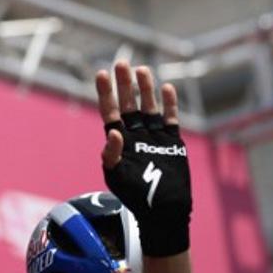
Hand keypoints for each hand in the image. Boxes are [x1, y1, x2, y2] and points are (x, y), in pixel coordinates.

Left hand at [96, 62, 191, 256]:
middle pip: (128, 103)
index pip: (109, 110)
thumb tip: (113, 133)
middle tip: (122, 63)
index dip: (105, 92)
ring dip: (146, 89)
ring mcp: (154, 135)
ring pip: (149, 106)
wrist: (162, 208)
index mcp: (118, 139)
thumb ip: (112, 154)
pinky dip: (169, 104)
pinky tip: (166, 87)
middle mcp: (135, 133)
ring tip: (142, 70)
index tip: (101, 74)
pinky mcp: (171, 141)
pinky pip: (170, 118)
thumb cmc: (134, 194)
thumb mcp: (116, 175)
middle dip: (125, 84)